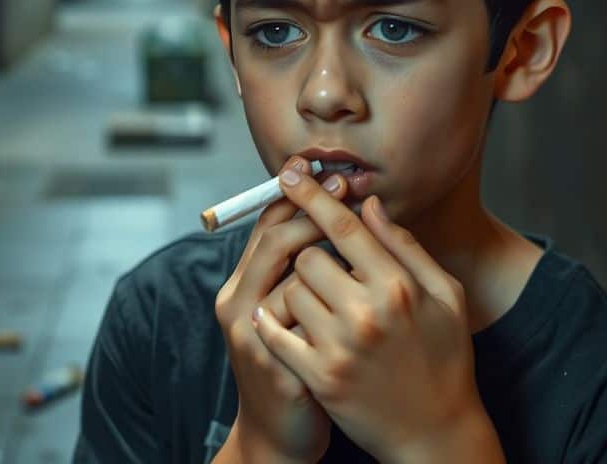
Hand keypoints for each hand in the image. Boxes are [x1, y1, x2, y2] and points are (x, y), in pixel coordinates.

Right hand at [214, 156, 351, 462]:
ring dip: (333, 260)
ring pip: (294, 280)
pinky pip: (311, 325)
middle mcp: (238, 304)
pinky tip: (366, 297)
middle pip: (275, 241)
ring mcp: (253, 337)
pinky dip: (339, 308)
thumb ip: (306, 264)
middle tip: (350, 188)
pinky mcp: (279, 367)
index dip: (301, 196)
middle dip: (316, 212)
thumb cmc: (295, 362)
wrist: (281, 433)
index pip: (267, 224)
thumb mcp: (289, 310)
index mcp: (244, 283)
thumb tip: (345, 211)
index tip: (338, 174)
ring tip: (368, 240)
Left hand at [251, 171, 487, 460]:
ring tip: (321, 309)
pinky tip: (284, 324)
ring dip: (297, 293)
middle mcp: (368, 313)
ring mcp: (341, 347)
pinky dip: (274, 324)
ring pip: (290, 291)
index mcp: (399, 286)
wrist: (437, 433)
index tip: (289, 173)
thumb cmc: (445, 360)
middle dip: (310, 257)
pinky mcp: (320, 378)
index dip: (312, 195)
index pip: (344, 226)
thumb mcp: (444, 296)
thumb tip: (370, 204)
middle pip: (308, 255)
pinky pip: (277, 333)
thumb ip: (405, 247)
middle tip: (327, 274)